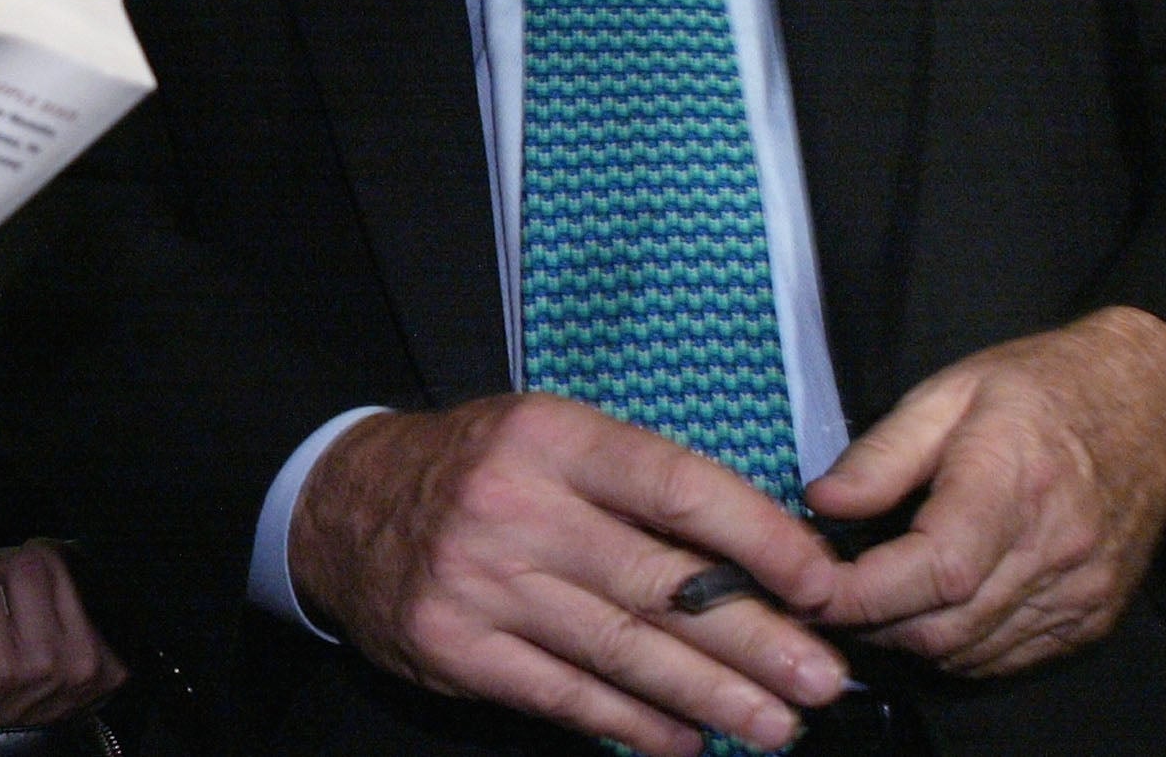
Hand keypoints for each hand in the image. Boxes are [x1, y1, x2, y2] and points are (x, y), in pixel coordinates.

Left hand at [0, 541, 128, 732]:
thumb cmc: (23, 699)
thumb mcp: (70, 668)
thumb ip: (76, 620)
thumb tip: (61, 548)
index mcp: (110, 661)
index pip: (85, 573)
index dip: (54, 556)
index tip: (36, 564)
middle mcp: (83, 661)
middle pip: (50, 562)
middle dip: (19, 558)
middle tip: (4, 573)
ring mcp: (41, 663)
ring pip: (18, 567)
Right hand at [290, 394, 847, 756]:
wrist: (342, 507)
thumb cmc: (475, 471)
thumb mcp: (547, 440)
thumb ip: (637, 487)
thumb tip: (760, 559)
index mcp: (549, 438)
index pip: (676, 487)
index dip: (761, 540)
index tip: (823, 585)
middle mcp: (515, 507)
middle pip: (661, 584)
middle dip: (756, 639)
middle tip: (823, 679)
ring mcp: (481, 583)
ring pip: (622, 650)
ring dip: (713, 695)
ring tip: (779, 723)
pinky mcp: (457, 648)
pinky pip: (566, 695)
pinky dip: (635, 723)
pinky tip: (687, 739)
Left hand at [812, 306, 1165, 676]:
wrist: (1151, 407)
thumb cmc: (1040, 388)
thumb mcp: (947, 392)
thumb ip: (882, 454)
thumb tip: (820, 502)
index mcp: (1013, 485)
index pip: (934, 571)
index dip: (862, 594)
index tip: (807, 587)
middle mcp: (1055, 552)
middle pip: (945, 626)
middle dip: (867, 623)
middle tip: (817, 595)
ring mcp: (1080, 593)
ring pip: (971, 652)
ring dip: (906, 639)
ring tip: (863, 602)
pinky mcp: (1092, 617)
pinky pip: (1007, 657)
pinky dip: (955, 647)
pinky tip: (924, 613)